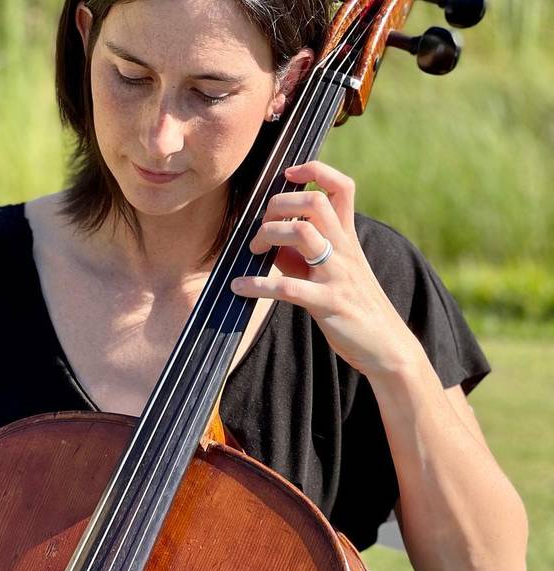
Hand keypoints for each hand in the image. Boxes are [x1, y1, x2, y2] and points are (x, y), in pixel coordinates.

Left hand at [230, 161, 419, 376]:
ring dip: (268, 235)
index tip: (288, 174)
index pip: (341, 187)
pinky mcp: (328, 303)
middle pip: (314, 201)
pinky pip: (288, 287)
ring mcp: (338, 274)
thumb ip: (301, 252)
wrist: (386, 346)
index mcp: (347, 237)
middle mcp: (344, 249)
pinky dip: (257, 285)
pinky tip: (239, 287)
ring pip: (302, 232)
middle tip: (261, 227)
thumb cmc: (353, 304)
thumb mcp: (331, 270)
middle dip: (278, 205)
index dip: (315, 170)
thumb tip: (267, 238)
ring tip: (252, 251)